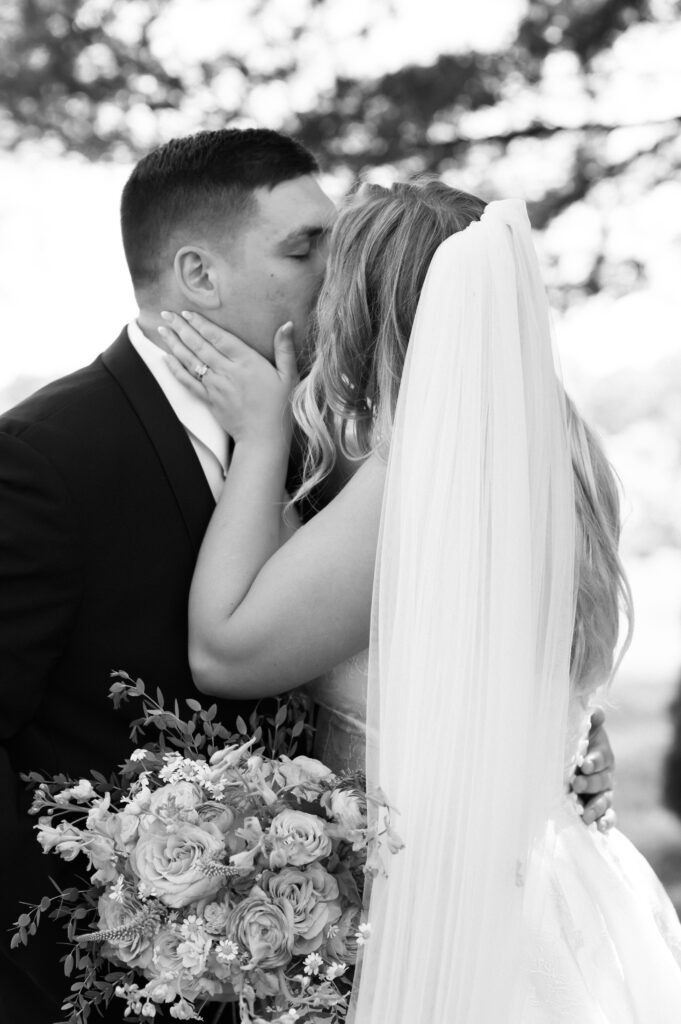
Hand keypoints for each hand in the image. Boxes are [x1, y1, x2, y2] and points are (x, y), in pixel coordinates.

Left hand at [159, 310, 298, 446]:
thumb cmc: (280, 407)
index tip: (187, 312)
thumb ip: (285, 349)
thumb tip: (287, 323)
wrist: (264, 438)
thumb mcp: (289, 376)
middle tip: (167, 314)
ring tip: (162, 330)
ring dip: (175, 344)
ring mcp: (215, 386)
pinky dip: (176, 370)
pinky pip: (188, 382)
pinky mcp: (209, 400)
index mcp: (247, 362)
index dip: (201, 324)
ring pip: (191, 361)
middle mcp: (227, 372)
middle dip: (182, 328)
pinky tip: (166, 358)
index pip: (219, 337)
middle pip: (200, 345)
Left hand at [571, 707, 615, 828]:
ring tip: (586, 814)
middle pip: (602, 781)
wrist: (572, 760)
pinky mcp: (599, 809)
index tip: (584, 764)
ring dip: (596, 808)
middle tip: (576, 783)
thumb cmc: (577, 743)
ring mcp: (603, 794)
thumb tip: (597, 713)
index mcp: (602, 755)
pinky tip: (600, 828)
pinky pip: (607, 816)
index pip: (600, 758)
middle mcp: (605, 776)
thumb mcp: (583, 730)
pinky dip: (605, 822)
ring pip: (605, 801)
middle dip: (590, 784)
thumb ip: (590, 721)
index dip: (594, 761)